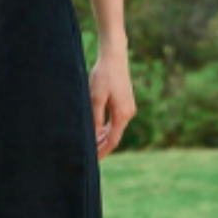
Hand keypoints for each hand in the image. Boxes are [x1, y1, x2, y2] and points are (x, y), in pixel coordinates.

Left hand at [89, 43, 135, 157]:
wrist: (114, 57)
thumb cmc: (103, 75)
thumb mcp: (95, 98)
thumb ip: (95, 119)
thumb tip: (93, 137)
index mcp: (122, 114)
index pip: (113, 141)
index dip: (102, 152)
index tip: (92, 161)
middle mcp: (129, 113)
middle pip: (115, 136)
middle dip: (102, 147)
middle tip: (88, 157)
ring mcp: (128, 108)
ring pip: (115, 129)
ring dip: (103, 138)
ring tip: (90, 147)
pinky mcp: (125, 103)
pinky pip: (116, 121)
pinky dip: (106, 128)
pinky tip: (97, 131)